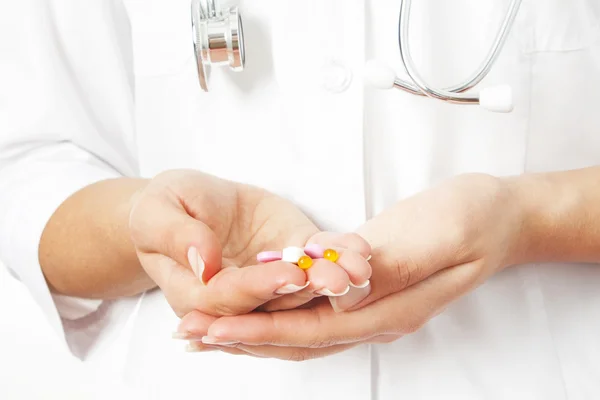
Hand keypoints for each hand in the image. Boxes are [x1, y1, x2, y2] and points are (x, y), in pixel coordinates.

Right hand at [129, 169, 370, 319]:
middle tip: (340, 280)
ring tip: (358, 268)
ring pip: (301, 285)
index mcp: (196, 293)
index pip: (229, 298)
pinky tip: (358, 247)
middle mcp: (238, 296)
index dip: (261, 287)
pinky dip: (337, 252)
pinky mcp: (290, 254)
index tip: (289, 273)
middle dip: (309, 292)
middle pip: (273, 301)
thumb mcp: (157, 213)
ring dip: (333, 278)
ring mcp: (268, 277)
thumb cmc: (165, 208)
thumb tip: (204, 263)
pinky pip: (314, 257)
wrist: (191, 202)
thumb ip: (177, 236)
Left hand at [178, 173, 525, 359]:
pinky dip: (275, 308)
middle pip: (295, 336)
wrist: (498, 215)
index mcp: (388, 308)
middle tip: (189, 332)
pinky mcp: (364, 284)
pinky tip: (252, 302)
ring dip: (251, 327)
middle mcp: (374, 315)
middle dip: (240, 336)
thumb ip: (387, 270)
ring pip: (298, 327)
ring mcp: (369, 303)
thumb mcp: (438, 237)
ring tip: (206, 328)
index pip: (310, 329)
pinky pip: (312, 306)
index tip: (213, 326)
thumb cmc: (473, 221)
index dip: (258, 329)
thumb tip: (336, 295)